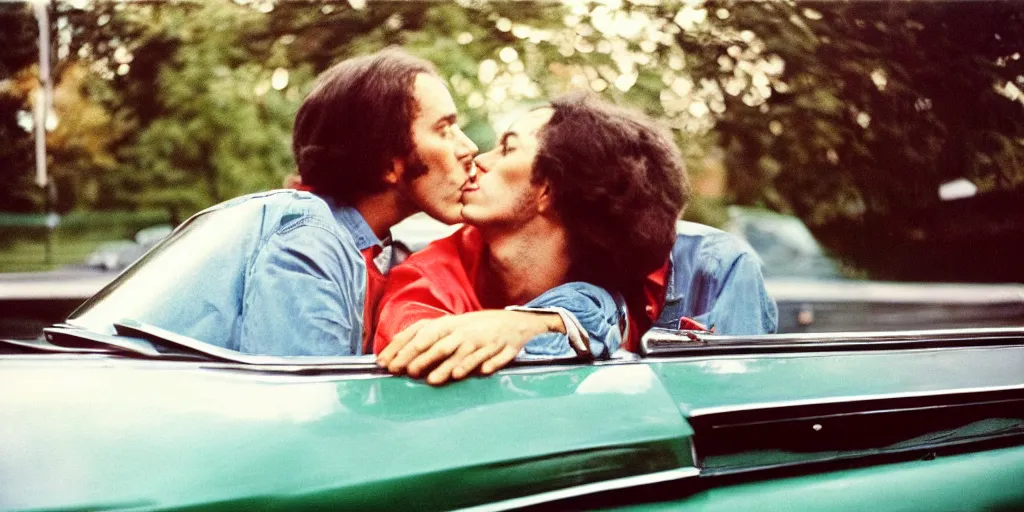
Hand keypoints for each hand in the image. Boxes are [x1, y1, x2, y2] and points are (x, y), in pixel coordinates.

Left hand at [376, 310, 563, 385]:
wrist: (513, 322)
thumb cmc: (474, 328)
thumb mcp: (450, 328)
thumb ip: (427, 340)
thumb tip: (398, 355)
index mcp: (448, 325)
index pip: (421, 334)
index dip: (403, 348)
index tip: (386, 362)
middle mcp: (463, 332)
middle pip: (439, 345)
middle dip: (421, 358)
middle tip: (405, 371)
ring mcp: (483, 341)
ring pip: (463, 354)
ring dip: (448, 366)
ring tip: (433, 380)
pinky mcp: (501, 349)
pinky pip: (492, 358)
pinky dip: (484, 364)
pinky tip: (477, 373)